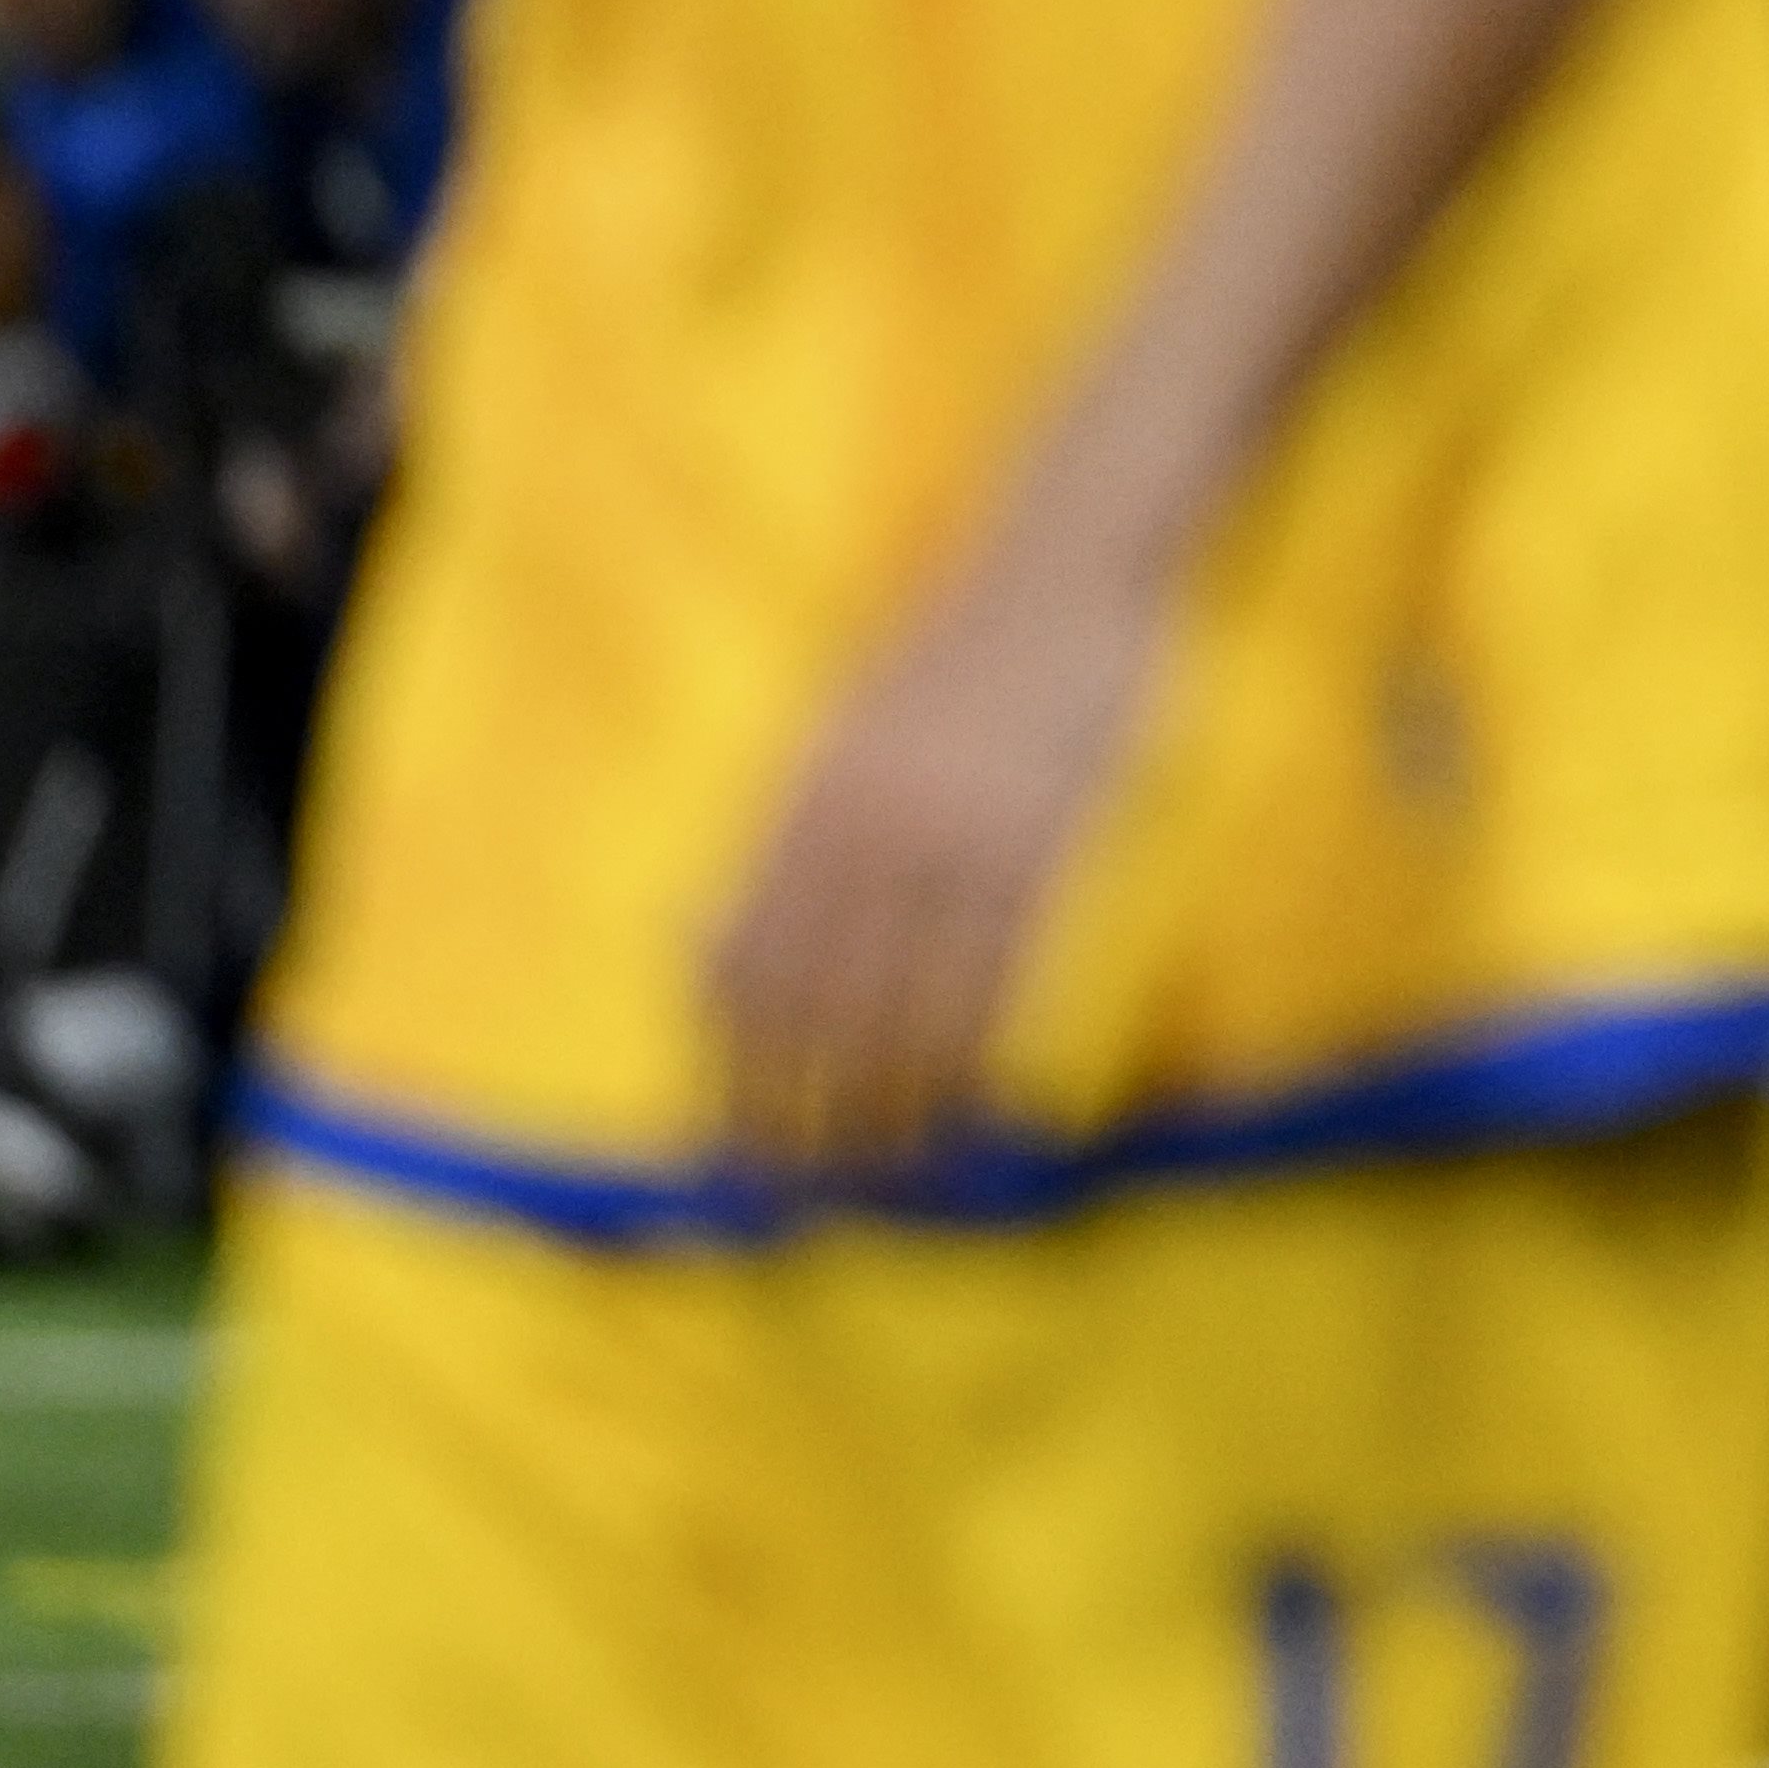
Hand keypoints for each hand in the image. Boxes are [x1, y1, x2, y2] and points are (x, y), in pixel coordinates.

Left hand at [703, 525, 1174, 1176]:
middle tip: (801, 1201)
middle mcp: (863, 830)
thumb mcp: (833, 737)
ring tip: (892, 1178)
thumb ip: (780, 841)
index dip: (732, 1077)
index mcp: (803, 806)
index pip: (743, 975)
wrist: (1062, 566)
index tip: (734, 1156)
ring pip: (906, 1008)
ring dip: (891, 1109)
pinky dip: (985, 1054)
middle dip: (798, 1120)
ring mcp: (955, 837)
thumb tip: (706, 949)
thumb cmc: (952, 660)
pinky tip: (985, 1106)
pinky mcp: (1042, 839)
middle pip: (814, 1012)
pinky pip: (1001, 975)